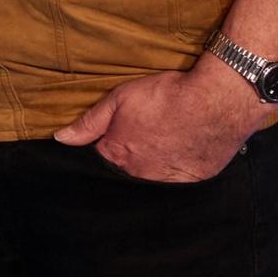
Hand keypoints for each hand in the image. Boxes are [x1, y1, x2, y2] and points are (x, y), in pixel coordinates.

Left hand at [52, 57, 264, 182]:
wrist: (216, 102)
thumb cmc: (166, 96)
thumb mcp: (119, 99)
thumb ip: (88, 123)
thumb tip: (61, 139)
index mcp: (116, 154)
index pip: (101, 157)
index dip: (107, 143)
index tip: (115, 132)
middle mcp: (139, 174)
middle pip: (125, 169)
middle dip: (129, 155)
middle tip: (145, 133)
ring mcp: (167, 180)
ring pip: (150, 176)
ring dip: (152, 163)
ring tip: (164, 141)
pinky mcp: (193, 181)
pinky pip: (177, 180)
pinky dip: (176, 167)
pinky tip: (181, 150)